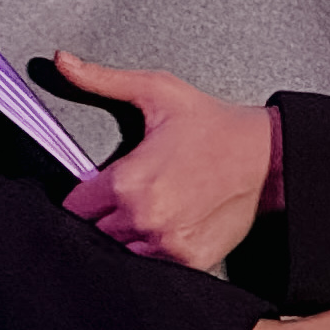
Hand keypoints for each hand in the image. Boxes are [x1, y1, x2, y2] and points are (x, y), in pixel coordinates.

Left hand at [55, 51, 280, 273]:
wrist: (268, 156)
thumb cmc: (214, 126)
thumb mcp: (158, 93)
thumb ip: (103, 80)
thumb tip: (62, 62)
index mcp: (128, 181)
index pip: (73, 207)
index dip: (81, 197)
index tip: (95, 190)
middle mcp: (144, 217)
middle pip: (93, 233)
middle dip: (101, 218)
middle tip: (126, 199)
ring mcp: (167, 244)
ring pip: (119, 254)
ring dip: (125, 239)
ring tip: (147, 213)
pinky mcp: (189, 259)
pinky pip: (152, 267)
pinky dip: (153, 254)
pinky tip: (167, 228)